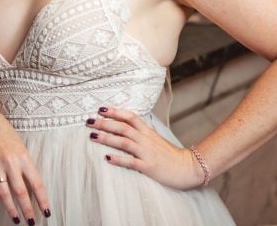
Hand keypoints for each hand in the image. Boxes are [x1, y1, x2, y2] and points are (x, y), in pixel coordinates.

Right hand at [0, 110, 50, 222]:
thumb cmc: (8, 136)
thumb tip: (32, 189)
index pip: (36, 183)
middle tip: (31, 222)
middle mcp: (11, 162)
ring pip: (4, 193)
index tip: (47, 212)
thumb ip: (26, 167)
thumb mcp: (22, 149)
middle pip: (21, 191)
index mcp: (24, 158)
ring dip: (11, 209)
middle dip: (27, 209)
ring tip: (17, 219)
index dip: (42, 200)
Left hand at [87, 106, 203, 189]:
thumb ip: (141, 133)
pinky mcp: (148, 166)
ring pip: (124, 142)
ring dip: (108, 138)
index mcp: (148, 132)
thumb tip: (125, 126)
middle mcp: (146, 139)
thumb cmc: (170, 154)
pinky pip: (131, 162)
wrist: (188, 167)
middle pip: (123, 127)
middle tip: (89, 121)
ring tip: (93, 136)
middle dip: (105, 123)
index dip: (115, 111)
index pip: (130, 117)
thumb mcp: (155, 139)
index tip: (101, 108)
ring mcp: (147, 153)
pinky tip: (107, 157)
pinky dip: (118, 159)